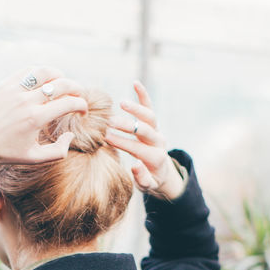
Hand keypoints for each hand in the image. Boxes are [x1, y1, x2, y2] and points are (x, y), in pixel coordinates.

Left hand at [0, 67, 89, 171]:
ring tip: (63, 82)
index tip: (83, 110)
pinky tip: (45, 80)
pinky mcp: (6, 84)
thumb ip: (59, 151)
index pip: (69, 103)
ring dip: (59, 74)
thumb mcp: (34, 158)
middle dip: (77, 88)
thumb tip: (71, 135)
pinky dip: (40, 73)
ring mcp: (15, 90)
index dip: (82, 105)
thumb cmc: (5, 152)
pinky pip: (28, 71)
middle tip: (79, 94)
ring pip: (45, 71)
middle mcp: (26, 101)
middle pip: (61, 84)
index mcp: (36, 119)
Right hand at [104, 80, 185, 200]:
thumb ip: (142, 178)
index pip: (138, 148)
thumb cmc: (150, 180)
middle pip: (145, 130)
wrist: (162, 172)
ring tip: (121, 103)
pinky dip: (143, 95)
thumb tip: (135, 165)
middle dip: (127, 126)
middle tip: (110, 122)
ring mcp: (157, 130)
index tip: (106, 138)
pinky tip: (135, 83)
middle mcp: (159, 141)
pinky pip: (150, 107)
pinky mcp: (155, 124)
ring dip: (136, 109)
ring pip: (150, 116)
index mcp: (156, 157)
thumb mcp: (147, 185)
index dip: (122, 142)